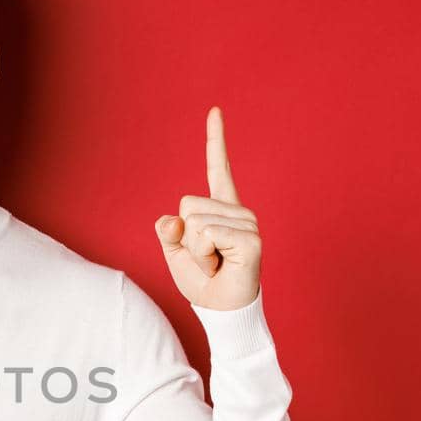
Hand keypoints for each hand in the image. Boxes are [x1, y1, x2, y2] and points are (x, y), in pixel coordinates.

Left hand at [154, 107, 261, 310]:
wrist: (221, 310)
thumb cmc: (202, 282)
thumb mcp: (176, 253)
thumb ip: (169, 232)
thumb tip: (173, 219)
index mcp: (219, 209)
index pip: (218, 168)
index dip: (215, 140)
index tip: (215, 110)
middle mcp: (237, 211)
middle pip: (187, 205)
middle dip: (186, 238)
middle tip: (206, 258)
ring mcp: (247, 223)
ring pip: (196, 222)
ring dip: (196, 251)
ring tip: (215, 264)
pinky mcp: (251, 238)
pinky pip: (208, 234)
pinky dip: (205, 255)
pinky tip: (222, 265)